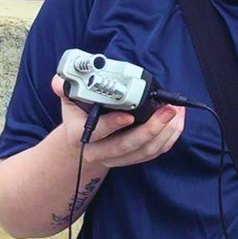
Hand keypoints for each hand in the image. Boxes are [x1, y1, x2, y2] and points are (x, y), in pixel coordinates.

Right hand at [52, 76, 184, 168]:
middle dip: (152, 129)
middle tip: (168, 109)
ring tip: (177, 111)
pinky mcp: (134, 157)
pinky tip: (178, 120)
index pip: (99, 131)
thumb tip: (59, 81)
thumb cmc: (78, 117)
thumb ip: (65, 89)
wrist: (81, 143)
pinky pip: (156, 153)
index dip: (114, 124)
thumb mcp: (68, 101)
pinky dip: (170, 138)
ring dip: (166, 132)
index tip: (129, 115)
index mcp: (81, 135)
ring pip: (146, 151)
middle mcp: (100, 151)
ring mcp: (118, 157)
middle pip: (128, 145)